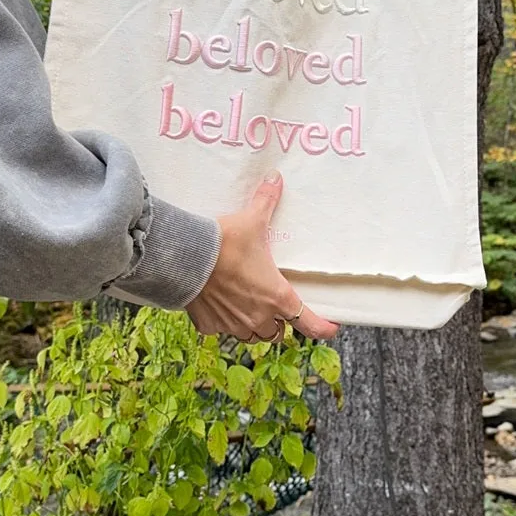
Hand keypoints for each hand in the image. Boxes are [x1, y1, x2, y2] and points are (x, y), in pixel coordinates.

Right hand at [185, 172, 338, 343]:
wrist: (184, 258)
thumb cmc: (224, 244)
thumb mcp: (251, 220)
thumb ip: (266, 201)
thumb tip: (275, 178)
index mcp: (277, 296)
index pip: (309, 324)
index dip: (323, 328)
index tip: (330, 326)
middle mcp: (259, 317)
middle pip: (278, 333)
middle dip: (279, 323)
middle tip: (276, 308)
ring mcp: (233, 324)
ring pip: (252, 336)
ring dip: (254, 326)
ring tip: (249, 309)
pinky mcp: (209, 324)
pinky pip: (221, 330)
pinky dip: (223, 322)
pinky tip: (218, 306)